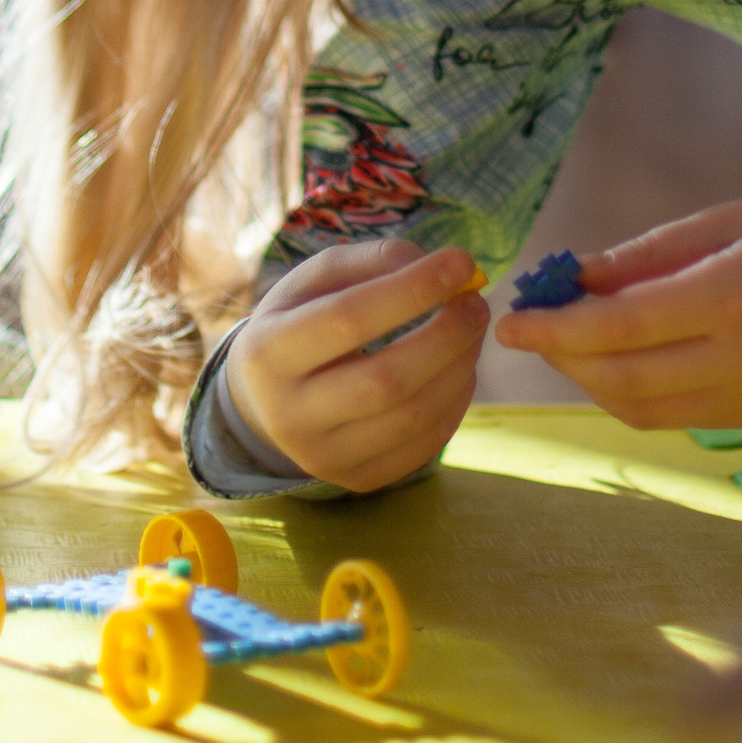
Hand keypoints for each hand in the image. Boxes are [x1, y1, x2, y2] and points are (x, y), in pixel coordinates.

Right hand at [226, 240, 487, 491]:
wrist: (265, 401)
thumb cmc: (298, 323)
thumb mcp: (314, 280)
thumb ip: (372, 262)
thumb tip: (439, 270)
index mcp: (267, 352)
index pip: (348, 318)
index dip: (411, 289)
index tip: (461, 262)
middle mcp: (288, 415)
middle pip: (385, 380)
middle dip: (446, 336)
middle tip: (477, 304)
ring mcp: (322, 458)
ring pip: (411, 417)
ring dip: (459, 369)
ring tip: (473, 332)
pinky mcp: (357, 480)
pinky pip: (422, 447)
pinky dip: (455, 404)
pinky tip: (459, 372)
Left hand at [493, 164, 741, 428]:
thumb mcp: (722, 222)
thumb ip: (641, 257)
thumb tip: (568, 280)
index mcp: (735, 298)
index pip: (618, 328)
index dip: (553, 326)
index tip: (507, 314)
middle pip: (619, 379)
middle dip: (562, 355)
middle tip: (529, 322)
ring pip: (640, 408)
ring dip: (588, 378)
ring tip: (564, 336)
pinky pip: (671, 415)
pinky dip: (628, 390)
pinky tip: (612, 355)